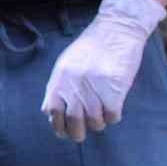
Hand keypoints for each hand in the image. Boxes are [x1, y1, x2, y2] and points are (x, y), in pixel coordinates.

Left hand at [41, 0, 163, 141]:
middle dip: (76, 133)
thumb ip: (58, 86)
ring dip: (97, 124)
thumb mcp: (66, 64)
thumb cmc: (91, 48)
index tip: (63, 132)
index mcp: (60, 79)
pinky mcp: (115, 89)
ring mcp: (95, 88)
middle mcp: (74, 85)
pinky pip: (112, 115)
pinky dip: (112, 117)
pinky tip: (113, 110)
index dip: (57, 125)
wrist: (116, 29)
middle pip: (73, 121)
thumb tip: (51, 112)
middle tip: (80, 136)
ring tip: (99, 119)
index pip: (52, 111)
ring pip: (94, 121)